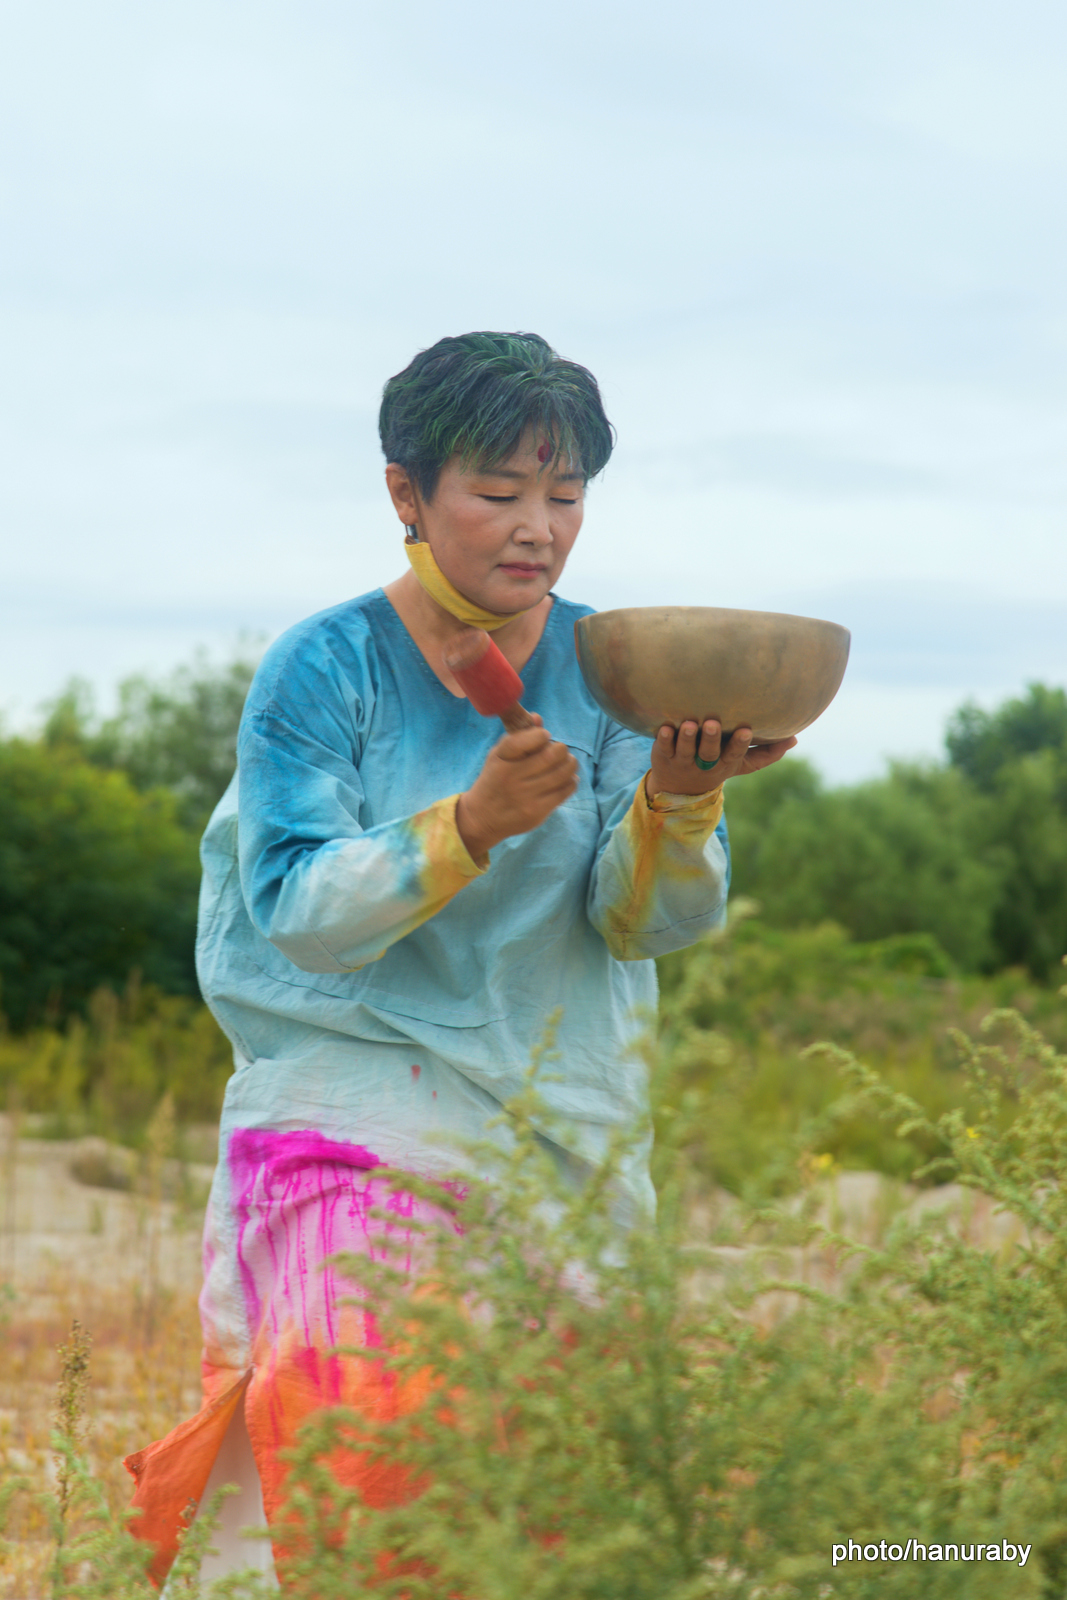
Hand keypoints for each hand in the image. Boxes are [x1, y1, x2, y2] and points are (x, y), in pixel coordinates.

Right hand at [456, 716, 578, 860]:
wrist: (482, 817)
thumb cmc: (495, 779)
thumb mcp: (499, 756)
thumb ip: (519, 737)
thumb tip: (537, 717)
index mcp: (501, 758)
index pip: (524, 740)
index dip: (541, 735)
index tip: (544, 736)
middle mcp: (512, 777)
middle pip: (552, 755)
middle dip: (561, 749)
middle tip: (559, 751)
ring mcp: (525, 796)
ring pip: (563, 772)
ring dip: (570, 764)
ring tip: (565, 763)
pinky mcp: (537, 812)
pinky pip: (565, 790)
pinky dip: (571, 781)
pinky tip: (566, 779)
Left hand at [645, 718, 796, 800]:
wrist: (680, 787)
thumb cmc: (717, 765)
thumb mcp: (742, 764)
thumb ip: (767, 753)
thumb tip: (795, 738)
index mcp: (724, 763)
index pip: (734, 754)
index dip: (739, 744)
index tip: (746, 730)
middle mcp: (704, 763)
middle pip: (708, 753)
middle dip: (711, 739)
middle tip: (712, 723)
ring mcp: (683, 761)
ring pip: (685, 750)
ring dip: (687, 738)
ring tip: (688, 724)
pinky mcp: (664, 755)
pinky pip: (663, 747)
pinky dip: (663, 738)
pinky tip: (664, 727)